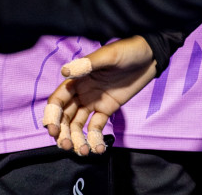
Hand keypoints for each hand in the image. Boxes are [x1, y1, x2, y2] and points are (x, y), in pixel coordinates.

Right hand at [42, 37, 157, 154]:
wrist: (149, 56)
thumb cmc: (127, 50)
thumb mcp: (108, 56)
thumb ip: (87, 65)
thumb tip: (64, 72)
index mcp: (78, 79)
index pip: (58, 100)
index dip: (52, 115)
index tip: (53, 130)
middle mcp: (82, 92)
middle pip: (65, 116)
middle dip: (63, 133)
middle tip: (67, 146)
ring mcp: (94, 102)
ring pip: (78, 125)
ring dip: (77, 139)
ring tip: (84, 152)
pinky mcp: (108, 109)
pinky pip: (97, 127)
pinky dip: (95, 139)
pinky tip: (99, 148)